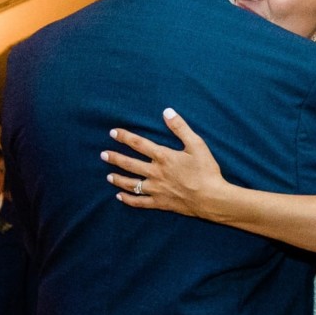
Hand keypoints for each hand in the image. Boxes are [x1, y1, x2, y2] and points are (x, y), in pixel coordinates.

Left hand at [104, 108, 225, 216]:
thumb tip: (167, 111)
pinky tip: (120, 197)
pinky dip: (128, 200)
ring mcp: (156, 189)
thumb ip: (180, 128)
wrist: (211, 198)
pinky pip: (140, 202)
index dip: (124, 137)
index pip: (139, 144)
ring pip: (131, 184)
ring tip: (108, 176)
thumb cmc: (206, 170)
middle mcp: (155, 173)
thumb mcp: (196, 144)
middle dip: (115, 158)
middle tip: (103, 155)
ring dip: (118, 179)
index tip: (113, 133)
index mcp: (163, 157)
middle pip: (130, 164)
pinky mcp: (160, 203)